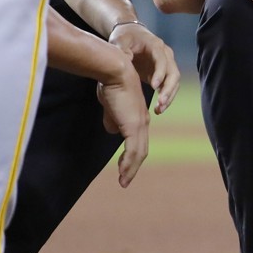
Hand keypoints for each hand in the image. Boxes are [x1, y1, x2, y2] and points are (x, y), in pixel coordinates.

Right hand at [95, 52, 148, 187]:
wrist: (115, 71)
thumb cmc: (110, 84)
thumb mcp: (110, 104)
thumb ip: (112, 117)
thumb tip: (112, 130)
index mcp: (137, 117)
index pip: (137, 140)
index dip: (132, 154)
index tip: (124, 166)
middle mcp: (142, 122)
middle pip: (140, 150)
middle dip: (132, 166)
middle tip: (125, 179)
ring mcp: (139, 124)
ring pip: (138, 153)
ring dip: (130, 169)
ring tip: (124, 181)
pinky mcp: (133, 126)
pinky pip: (132, 151)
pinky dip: (129, 164)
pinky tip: (123, 174)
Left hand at [108, 21, 179, 114]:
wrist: (131, 34)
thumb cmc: (125, 36)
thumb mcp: (120, 40)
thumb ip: (121, 49)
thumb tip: (126, 59)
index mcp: (156, 46)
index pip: (162, 60)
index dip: (160, 73)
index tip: (154, 87)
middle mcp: (166, 55)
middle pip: (174, 73)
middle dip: (168, 89)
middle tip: (160, 104)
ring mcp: (166, 64)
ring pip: (174, 82)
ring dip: (169, 96)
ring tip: (159, 110)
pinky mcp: (163, 73)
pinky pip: (169, 86)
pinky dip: (166, 97)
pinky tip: (158, 109)